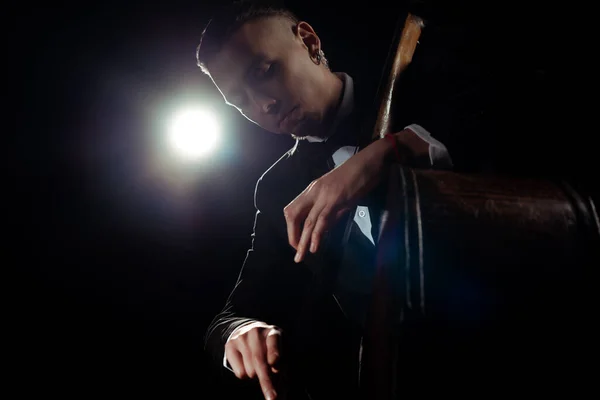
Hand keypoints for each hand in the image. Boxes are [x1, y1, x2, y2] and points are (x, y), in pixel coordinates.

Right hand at [225, 322, 282, 399]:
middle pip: (260, 361)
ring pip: (250, 370)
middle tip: (272, 398)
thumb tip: (281, 397)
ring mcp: (242, 337)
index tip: (274, 363)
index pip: (274, 341)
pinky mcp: (229, 345)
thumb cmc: (270, 349)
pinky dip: (245, 376)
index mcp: (274, 332)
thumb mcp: (281, 355)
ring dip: (256, 376)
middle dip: (267, 382)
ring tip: (257, 366)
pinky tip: (247, 364)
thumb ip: (283, 372)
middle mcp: (257, 331)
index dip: (274, 352)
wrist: (249, 332)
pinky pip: (239, 372)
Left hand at [283, 137, 393, 262]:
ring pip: (307, 221)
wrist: (372, 161)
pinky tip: (314, 247)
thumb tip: (324, 230)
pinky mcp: (336, 199)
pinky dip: (317, 235)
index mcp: (314, 189)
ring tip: (300, 257)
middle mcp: (314, 191)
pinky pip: (322, 220)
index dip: (292, 228)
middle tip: (297, 253)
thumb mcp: (341, 196)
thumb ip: (332, 212)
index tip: (298, 242)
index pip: (293, 209)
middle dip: (292, 236)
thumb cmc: (360, 176)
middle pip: (292, 214)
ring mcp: (324, 195)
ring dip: (302, 242)